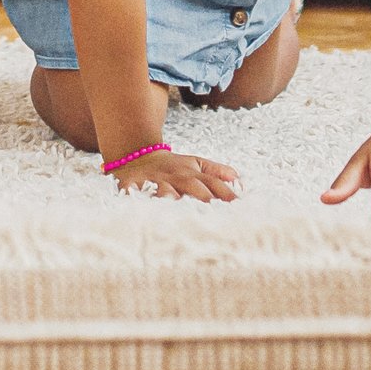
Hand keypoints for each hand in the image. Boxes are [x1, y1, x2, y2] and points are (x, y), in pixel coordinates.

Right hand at [108, 146, 238, 201]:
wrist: (137, 155)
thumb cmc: (171, 167)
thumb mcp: (194, 164)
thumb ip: (216, 172)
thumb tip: (238, 178)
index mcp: (191, 173)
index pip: (212, 183)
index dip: (226, 193)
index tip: (238, 206)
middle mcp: (174, 177)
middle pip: (191, 186)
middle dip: (203, 198)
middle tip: (214, 214)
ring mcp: (153, 180)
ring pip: (163, 190)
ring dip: (170, 197)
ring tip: (177, 208)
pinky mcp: (132, 185)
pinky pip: (134, 193)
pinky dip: (135, 197)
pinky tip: (138, 206)